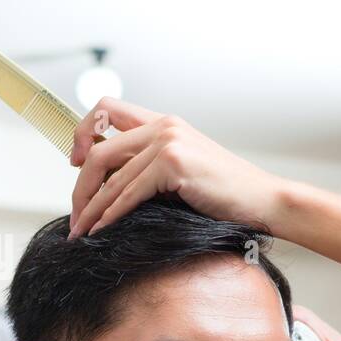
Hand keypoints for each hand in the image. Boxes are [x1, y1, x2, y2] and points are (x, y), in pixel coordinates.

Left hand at [67, 97, 284, 237]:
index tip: (74, 163)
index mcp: (164, 123)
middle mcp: (163, 126)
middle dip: (80, 185)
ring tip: (81, 230)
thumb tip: (113, 187)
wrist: (265, 201)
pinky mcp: (173, 164)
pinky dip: (110, 214)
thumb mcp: (185, 171)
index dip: (82, 132)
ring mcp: (168, 142)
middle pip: (98, 148)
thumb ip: (152, 168)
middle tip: (75, 214)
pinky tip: (101, 229)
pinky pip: (128, 192)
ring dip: (90, 206)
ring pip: (110, 174)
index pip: (106, 110)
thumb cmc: (229, 194)